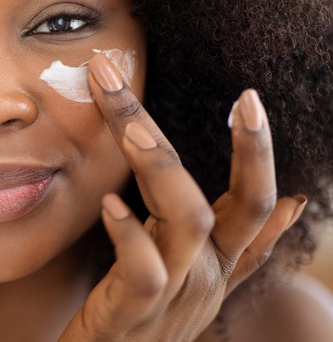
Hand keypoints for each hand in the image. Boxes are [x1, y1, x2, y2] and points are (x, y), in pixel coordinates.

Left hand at [59, 54, 306, 340]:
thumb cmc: (146, 318)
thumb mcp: (202, 280)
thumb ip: (244, 245)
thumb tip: (295, 203)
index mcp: (220, 263)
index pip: (254, 203)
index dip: (258, 154)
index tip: (248, 98)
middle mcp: (205, 276)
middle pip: (228, 201)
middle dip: (219, 141)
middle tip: (188, 86)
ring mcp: (173, 297)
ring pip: (188, 223)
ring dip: (160, 167)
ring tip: (129, 126)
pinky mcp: (132, 315)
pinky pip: (145, 272)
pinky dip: (130, 234)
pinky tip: (109, 202)